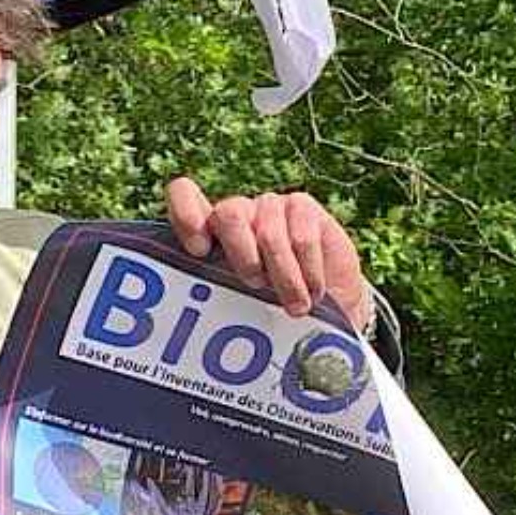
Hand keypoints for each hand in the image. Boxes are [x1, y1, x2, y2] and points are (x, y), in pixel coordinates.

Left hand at [162, 178, 364, 321]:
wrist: (331, 310)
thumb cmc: (272, 318)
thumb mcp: (235, 311)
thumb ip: (213, 300)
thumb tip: (185, 319)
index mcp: (208, 234)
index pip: (184, 195)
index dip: (187, 214)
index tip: (199, 250)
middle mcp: (238, 214)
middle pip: (229, 214)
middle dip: (244, 257)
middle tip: (257, 286)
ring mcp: (270, 207)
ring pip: (269, 235)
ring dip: (284, 279)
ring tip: (294, 307)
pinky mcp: (302, 208)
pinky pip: (302, 238)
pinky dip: (308, 273)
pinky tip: (314, 291)